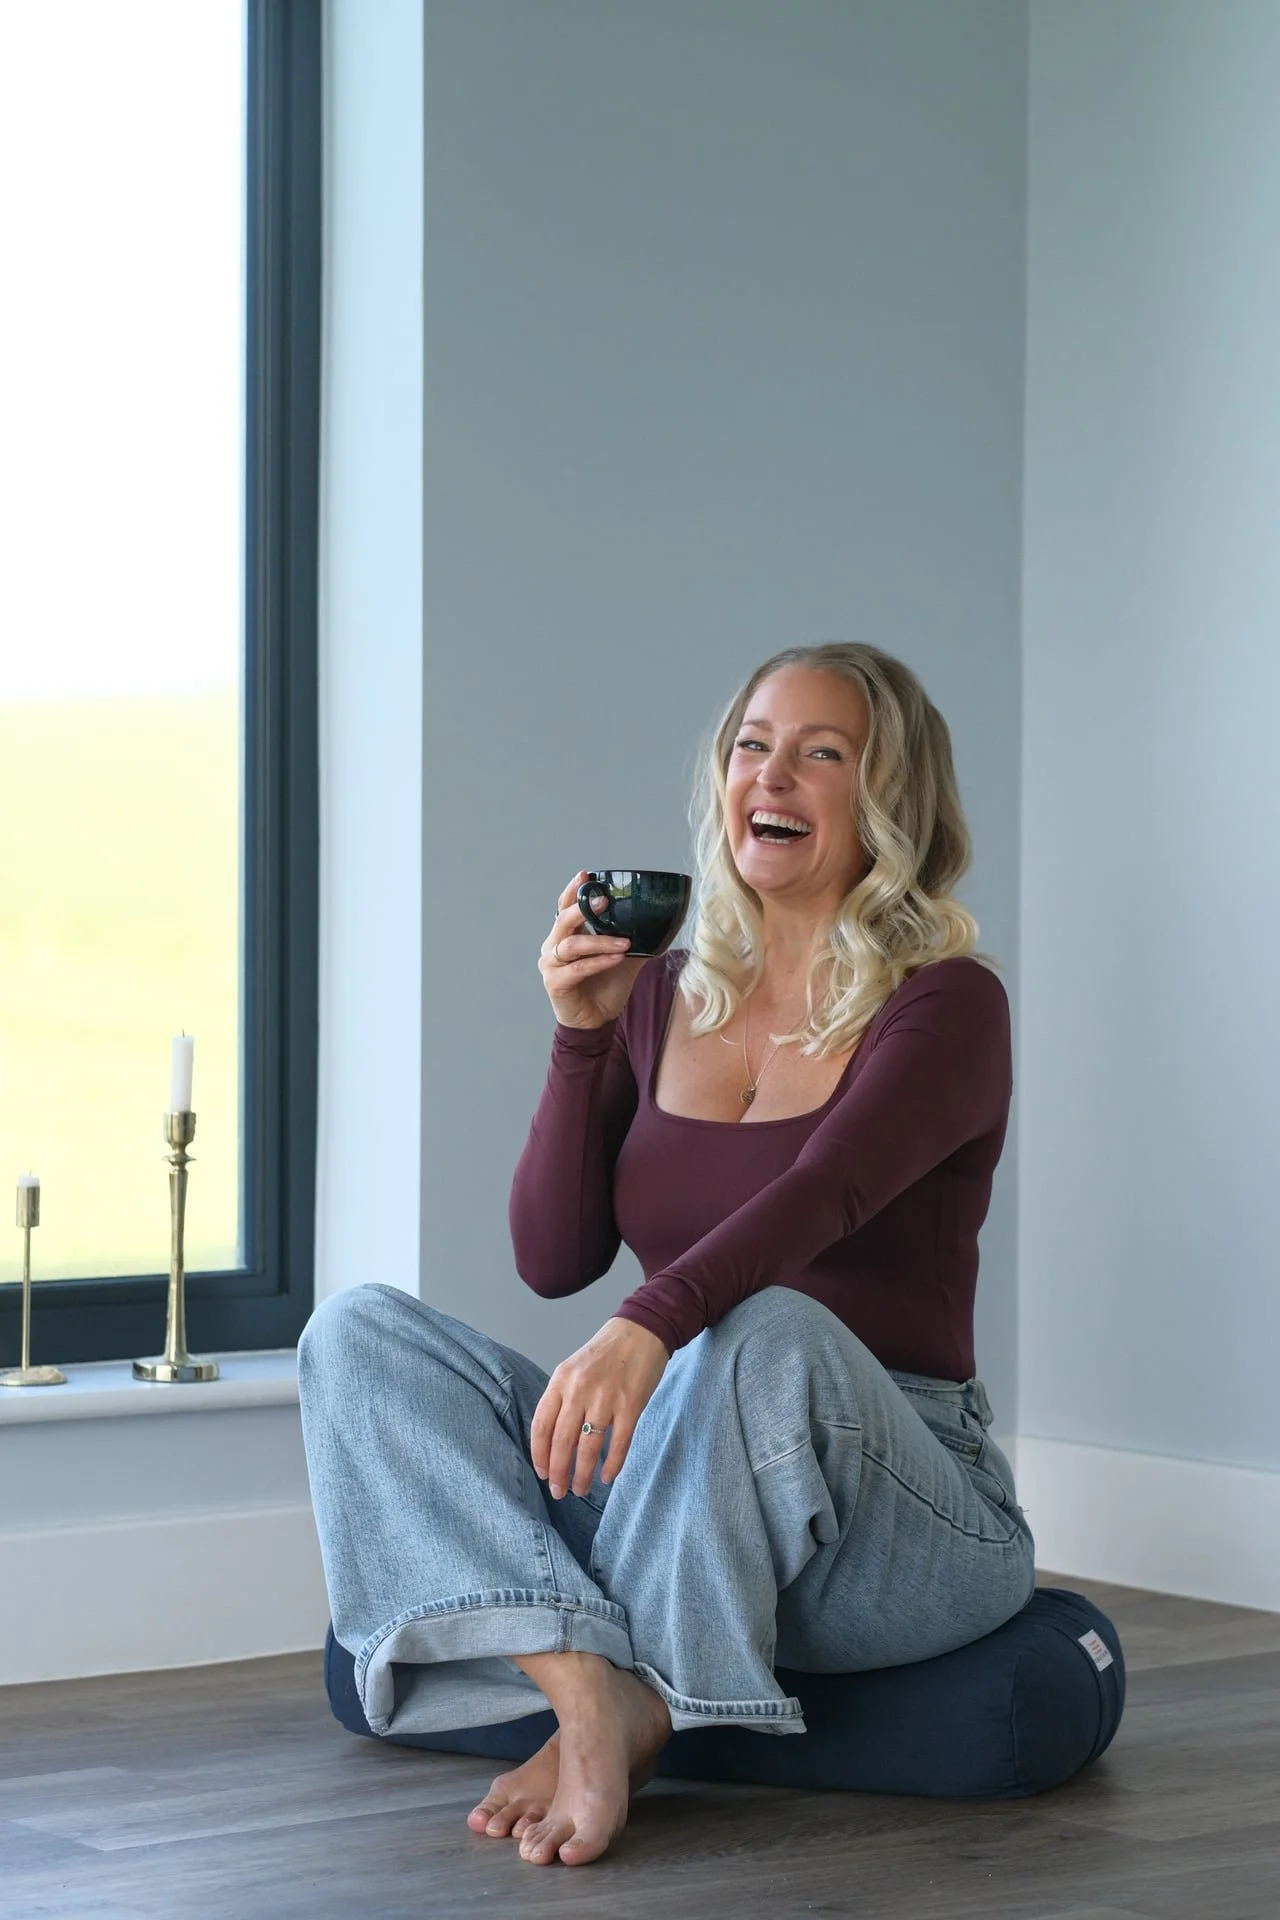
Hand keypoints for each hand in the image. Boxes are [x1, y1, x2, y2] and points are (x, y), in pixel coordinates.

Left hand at [531, 1317, 668, 1497]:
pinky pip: (618, 1444)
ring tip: (580, 1490)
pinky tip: (606, 1477)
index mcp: (560, 1380)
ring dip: (582, 1474)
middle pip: (562, 1442)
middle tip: (559, 1491)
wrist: (641, 1331)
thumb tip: (551, 1440)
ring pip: (588, 1448)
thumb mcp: (573, 1369)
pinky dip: (612, 1465)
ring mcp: (606, 1398)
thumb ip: (562, 1399)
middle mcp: (579, 1390)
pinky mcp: (631, 1405)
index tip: (542, 1473)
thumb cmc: (605, 1353)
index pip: (541, 1426)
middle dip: (558, 1473)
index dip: (540, 1455)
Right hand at [540, 871, 648, 1030]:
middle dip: (584, 907)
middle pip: (564, 919)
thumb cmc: (604, 987)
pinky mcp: (555, 984)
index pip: (565, 907)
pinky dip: (599, 961)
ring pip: (573, 944)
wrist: (596, 1022)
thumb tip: (662, 923)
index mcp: (566, 936)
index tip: (586, 875)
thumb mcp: (622, 958)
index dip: (574, 891)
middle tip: (606, 900)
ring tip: (625, 942)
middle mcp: (554, 947)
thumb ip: (633, 939)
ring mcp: (552, 965)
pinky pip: (579, 968)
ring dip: (601, 941)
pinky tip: (617, 958)